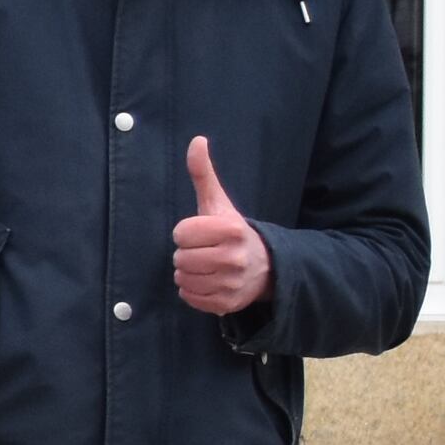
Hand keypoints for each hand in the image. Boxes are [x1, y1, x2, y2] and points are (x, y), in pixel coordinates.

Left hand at [173, 135, 270, 316]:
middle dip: (187, 253)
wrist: (264, 267)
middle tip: (205, 250)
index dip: (186, 232)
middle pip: (180, 258)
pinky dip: (192, 290)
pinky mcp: (226, 304)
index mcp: (232, 230)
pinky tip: (208, 280)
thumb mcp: (219, 202)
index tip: (202, 232)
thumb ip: (203, 174)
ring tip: (207, 265)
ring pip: (182, 278)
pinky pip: (189, 297)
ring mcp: (232, 283)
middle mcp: (234, 258)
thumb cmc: (232, 232)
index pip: (181, 233)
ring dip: (188, 272)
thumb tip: (197, 140)